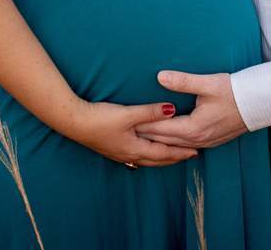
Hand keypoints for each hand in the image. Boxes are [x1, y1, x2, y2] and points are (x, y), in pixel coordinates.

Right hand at [69, 100, 198, 167]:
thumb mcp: (129, 114)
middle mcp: (129, 155)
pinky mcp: (112, 148)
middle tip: (190, 156)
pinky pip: (137, 156)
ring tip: (173, 155)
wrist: (74, 122)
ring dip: (162, 158)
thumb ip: (151, 112)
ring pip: (147, 160)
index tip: (196, 152)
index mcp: (135, 149)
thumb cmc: (101, 118)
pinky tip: (146, 151)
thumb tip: (172, 109)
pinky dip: (148, 155)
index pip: (164, 154)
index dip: (181, 153)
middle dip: (174, 158)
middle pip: (157, 160)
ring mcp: (120, 153)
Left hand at [134, 71, 247, 149]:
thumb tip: (160, 77)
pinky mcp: (212, 141)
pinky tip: (167, 140)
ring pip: (175, 146)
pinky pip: (186, 146)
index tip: (126, 123)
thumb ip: (182, 81)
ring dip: (158, 142)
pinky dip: (172, 144)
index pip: (160, 129)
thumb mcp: (208, 83)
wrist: (260, 102)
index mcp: (194, 128)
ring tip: (141, 137)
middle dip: (145, 136)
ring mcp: (207, 142)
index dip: (142, 126)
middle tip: (126, 131)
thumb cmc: (235, 91)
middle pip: (165, 141)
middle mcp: (199, 140)